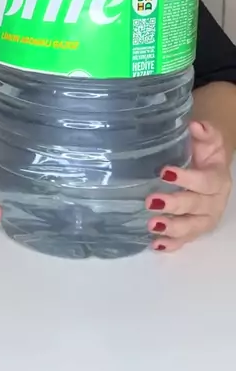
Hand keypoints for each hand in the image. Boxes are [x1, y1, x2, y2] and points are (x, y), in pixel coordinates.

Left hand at [146, 120, 231, 252]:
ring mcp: (205, 219)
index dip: (187, 178)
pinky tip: (156, 245)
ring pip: (192, 228)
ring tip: (152, 225)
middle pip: (197, 206)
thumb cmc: (205, 152)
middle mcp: (215, 202)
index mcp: (218, 179)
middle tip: (151, 202)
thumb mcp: (208, 140)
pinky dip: (172, 244)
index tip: (164, 172)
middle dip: (175, 205)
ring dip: (172, 228)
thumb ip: (205, 132)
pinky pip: (185, 241)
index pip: (205, 181)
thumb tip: (195, 125)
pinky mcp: (195, 230)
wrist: (210, 167)